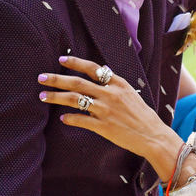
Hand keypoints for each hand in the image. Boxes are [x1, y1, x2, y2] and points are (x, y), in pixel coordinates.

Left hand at [39, 55, 179, 167]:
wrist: (153, 136)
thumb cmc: (143, 116)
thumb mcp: (132, 93)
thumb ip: (115, 82)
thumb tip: (103, 69)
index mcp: (118, 84)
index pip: (93, 68)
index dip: (75, 62)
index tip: (61, 59)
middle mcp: (110, 94)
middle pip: (77, 83)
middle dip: (57, 79)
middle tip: (41, 77)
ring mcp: (105, 110)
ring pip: (75, 100)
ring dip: (56, 97)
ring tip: (42, 96)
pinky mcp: (103, 127)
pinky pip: (81, 120)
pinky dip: (70, 118)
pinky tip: (62, 118)